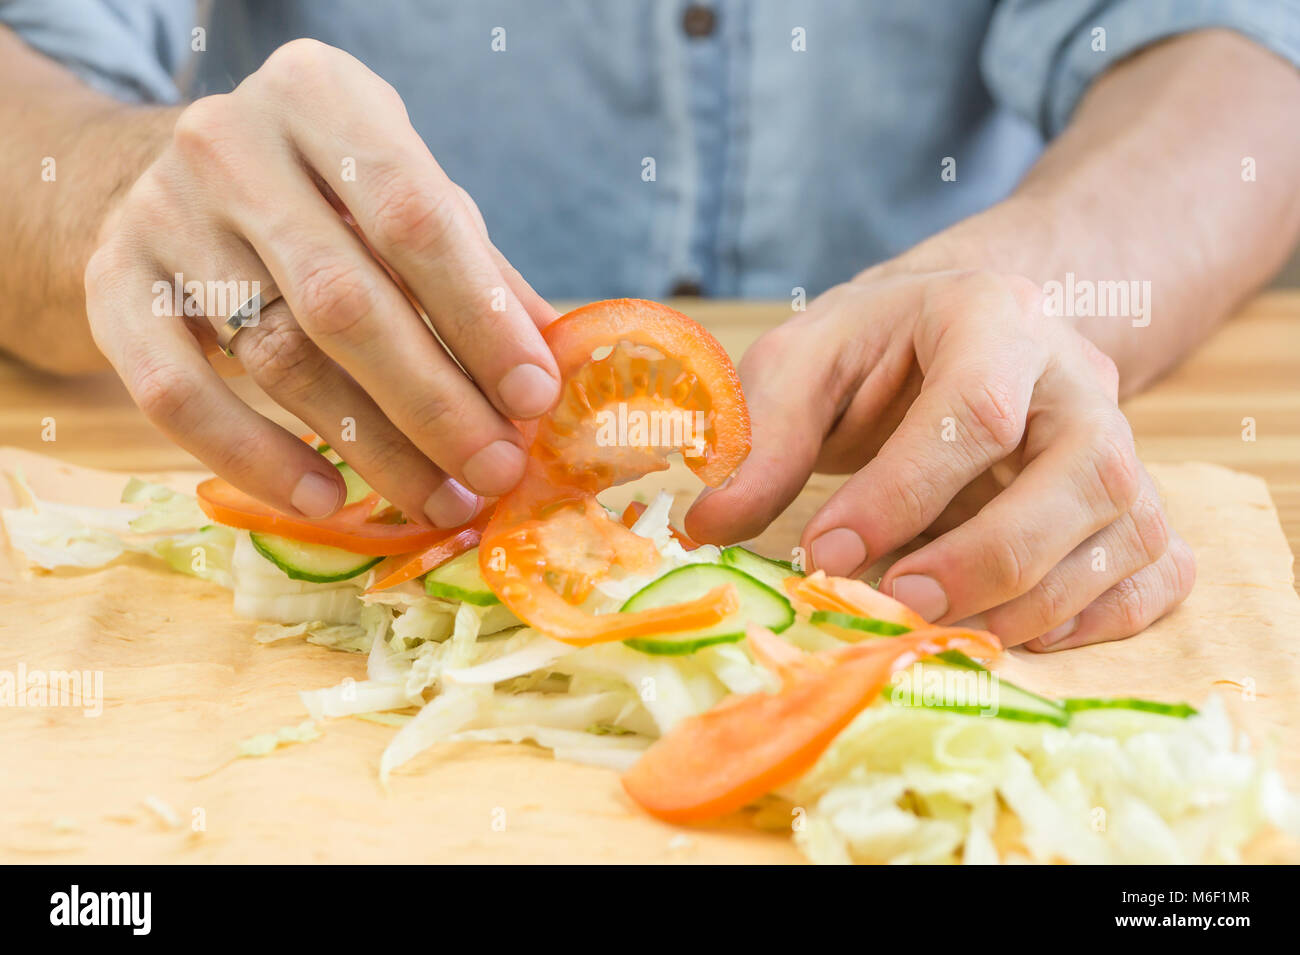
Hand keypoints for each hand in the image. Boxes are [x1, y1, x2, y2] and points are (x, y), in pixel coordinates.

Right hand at [84, 40, 559, 527]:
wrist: (166, 177)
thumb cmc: (320, 194)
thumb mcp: (401, 194)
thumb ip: (474, 268)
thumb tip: (553, 364)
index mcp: (321, 96)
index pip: (415, 217)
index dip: (481, 318)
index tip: (534, 399)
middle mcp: (230, 142)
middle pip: (346, 302)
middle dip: (434, 403)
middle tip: (493, 472)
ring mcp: (159, 213)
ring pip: (276, 356)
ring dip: (370, 447)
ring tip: (438, 499)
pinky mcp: (112, 285)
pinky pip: (177, 395)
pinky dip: (257, 458)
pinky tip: (327, 498)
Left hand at [687, 270, 1195, 650]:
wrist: (954, 338)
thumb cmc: (871, 353)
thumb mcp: (800, 367)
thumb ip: (760, 440)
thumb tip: (706, 529)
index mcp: (989, 315)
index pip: (974, 410)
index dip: (903, 494)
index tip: (825, 554)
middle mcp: (1074, 373)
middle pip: (1082, 471)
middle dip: (988, 557)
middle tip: (899, 605)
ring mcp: (1119, 436)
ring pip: (1127, 524)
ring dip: (1039, 599)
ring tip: (946, 630)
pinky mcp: (1136, 496)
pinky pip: (1160, 565)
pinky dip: (1105, 616)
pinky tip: (1024, 632)